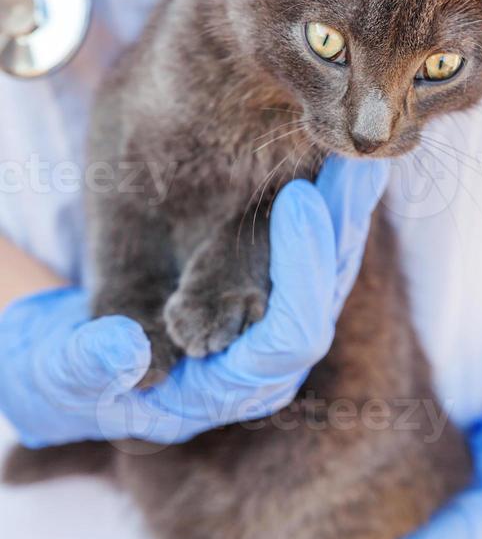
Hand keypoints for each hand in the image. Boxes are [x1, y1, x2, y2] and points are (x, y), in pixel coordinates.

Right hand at [0, 157, 386, 447]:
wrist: (81, 365)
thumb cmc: (74, 374)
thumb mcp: (67, 372)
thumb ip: (91, 364)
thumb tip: (126, 351)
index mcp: (224, 390)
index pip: (286, 342)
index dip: (299, 274)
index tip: (296, 201)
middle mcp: (265, 362)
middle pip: (324, 297)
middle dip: (337, 228)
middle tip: (350, 162)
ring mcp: (270, 325)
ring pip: (326, 270)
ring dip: (344, 211)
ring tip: (357, 148)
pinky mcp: (266, 292)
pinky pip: (309, 250)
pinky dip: (327, 205)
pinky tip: (338, 158)